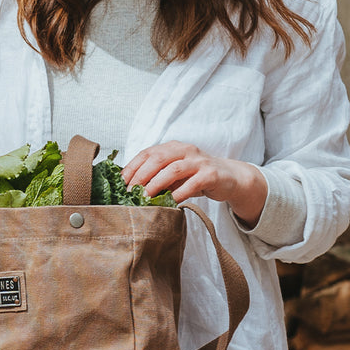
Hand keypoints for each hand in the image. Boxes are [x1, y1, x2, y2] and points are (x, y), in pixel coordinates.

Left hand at [121, 142, 267, 225]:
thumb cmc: (195, 177)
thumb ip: (156, 177)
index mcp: (172, 147)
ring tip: (145, 198)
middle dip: (141, 176)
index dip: (132, 167)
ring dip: (157, 184)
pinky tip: (170, 203)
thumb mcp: (174, 174)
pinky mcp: (211, 174)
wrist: (229, 177)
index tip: (120, 183)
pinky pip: (192, 183)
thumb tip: (129, 189)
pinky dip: (179, 193)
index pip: (146, 153)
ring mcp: (199, 161)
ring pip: (173, 169)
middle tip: (130, 192)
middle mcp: (185, 150)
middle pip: (158, 159)